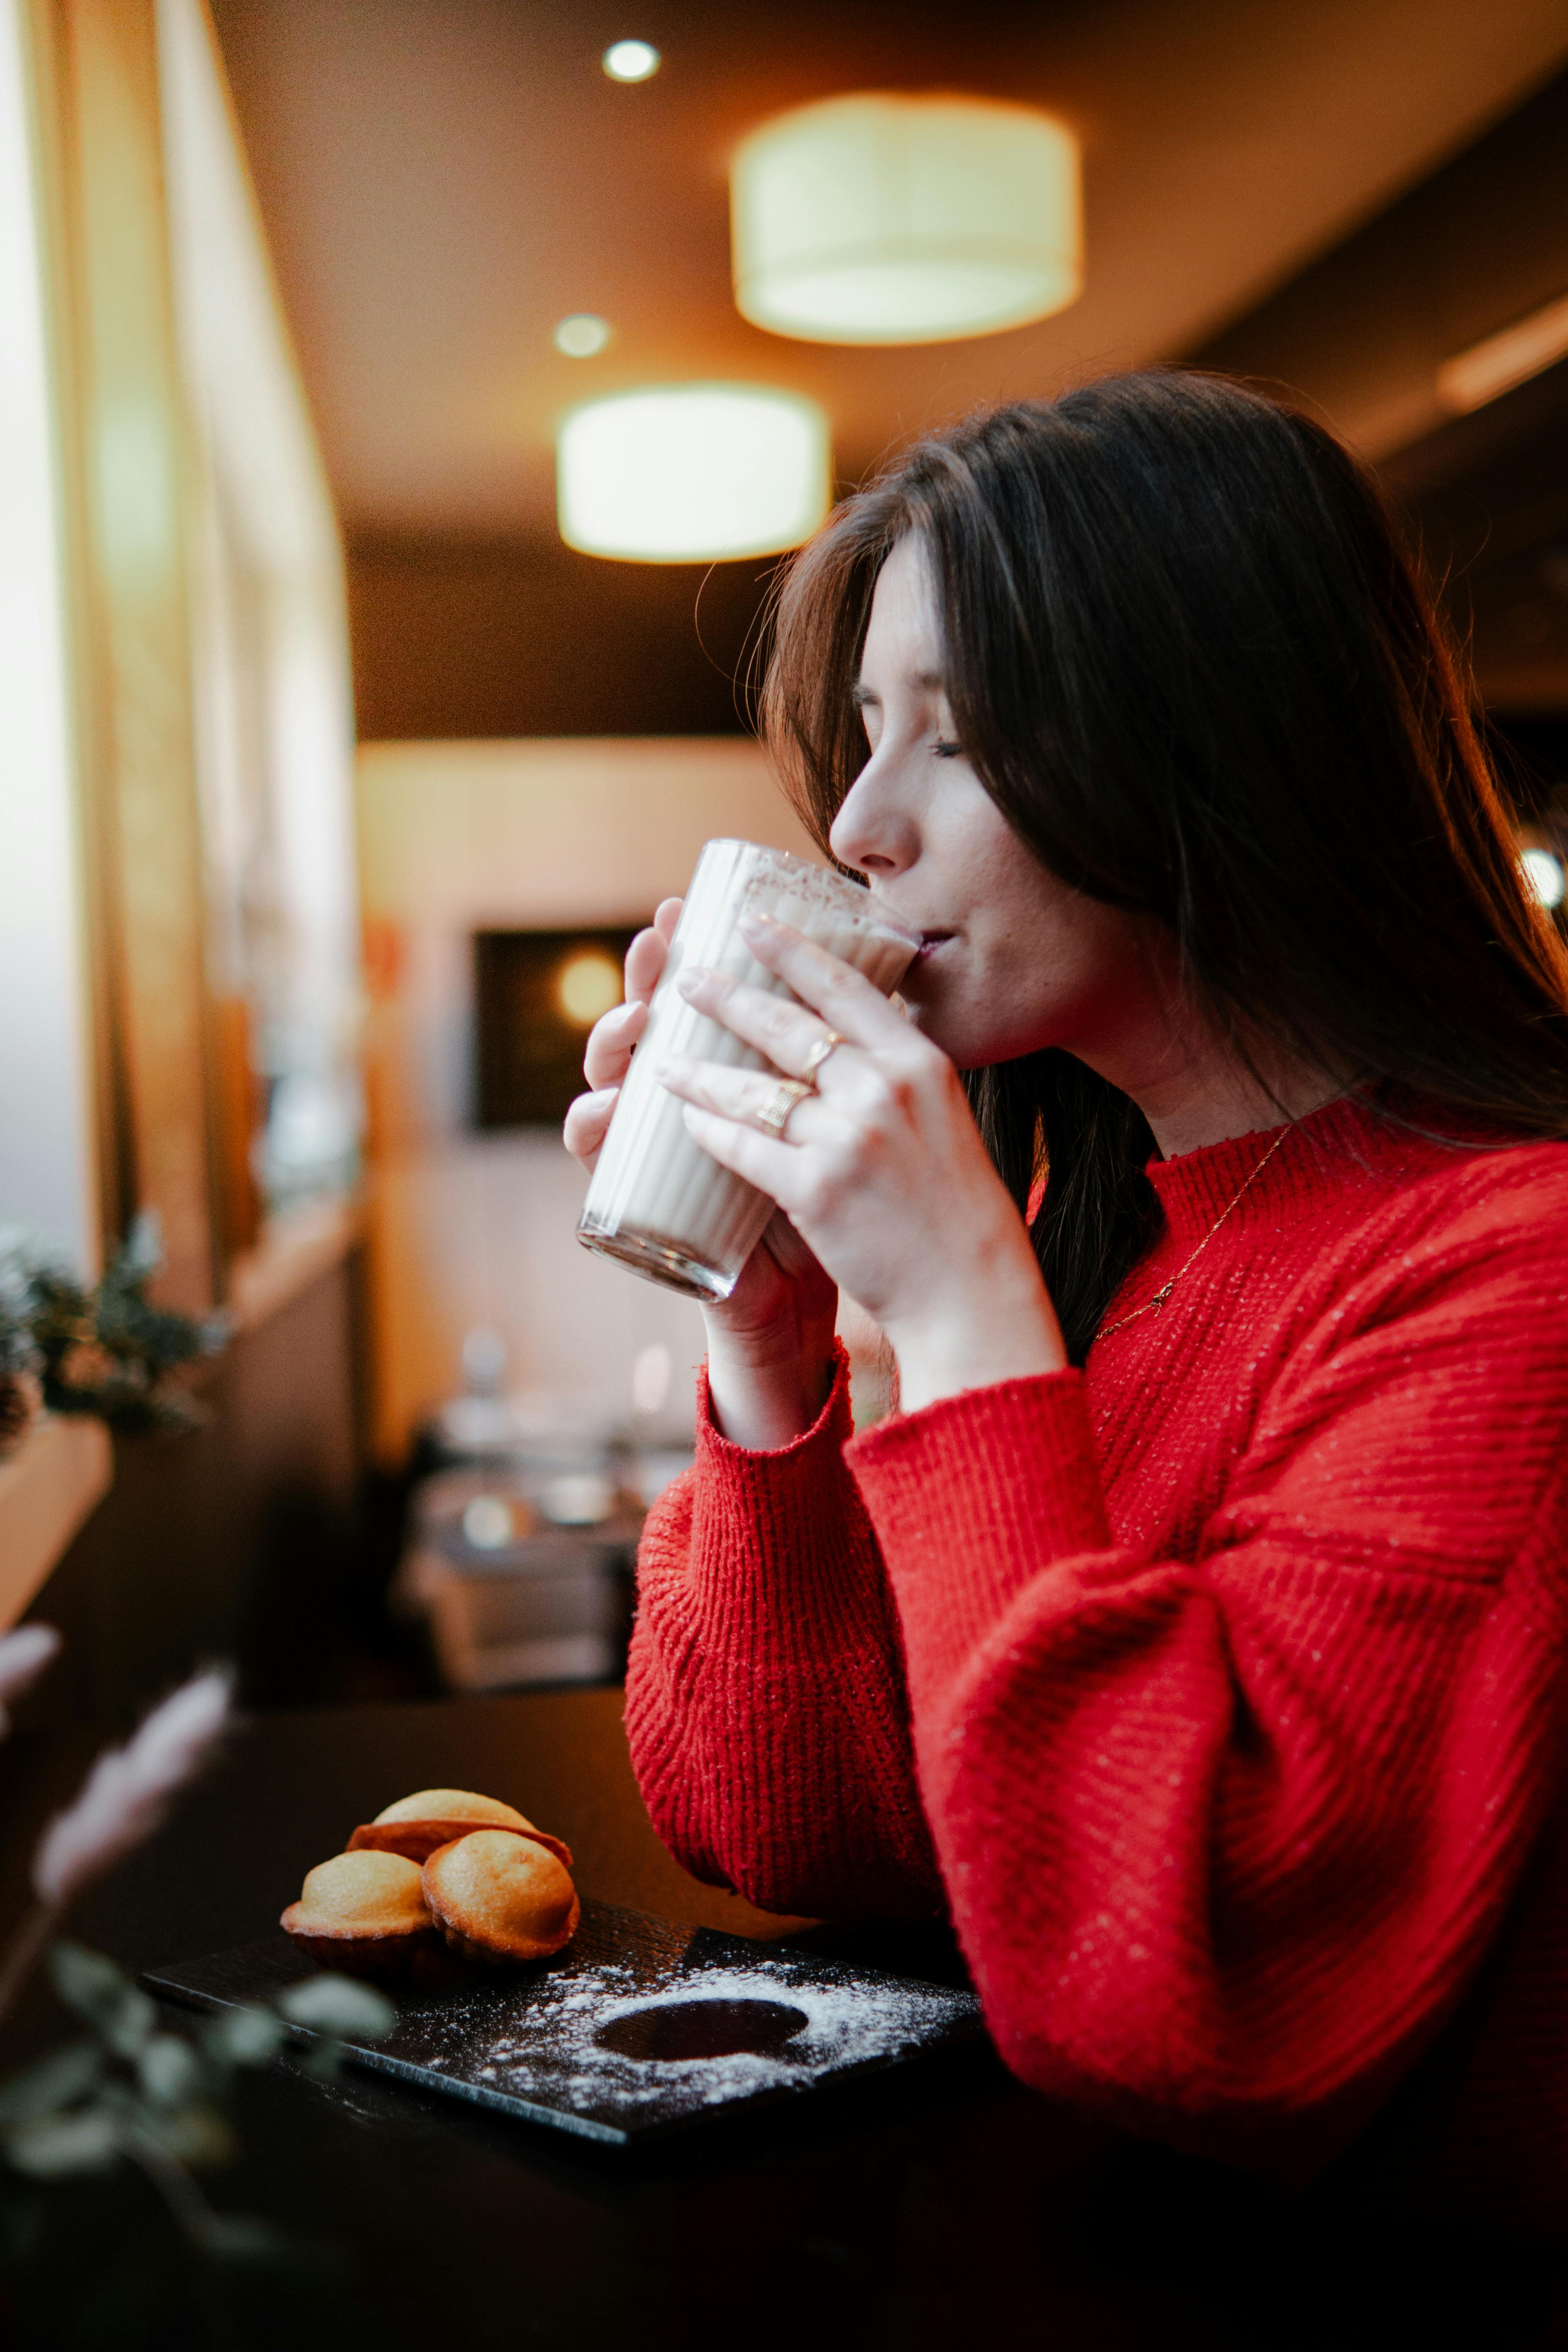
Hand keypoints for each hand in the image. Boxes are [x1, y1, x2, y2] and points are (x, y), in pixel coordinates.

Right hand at [564, 900, 838, 1448]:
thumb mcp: (841, 1127)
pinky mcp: (640, 1193)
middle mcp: (686, 1098)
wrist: (811, 1301)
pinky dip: (595, 1127)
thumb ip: (840, 1070)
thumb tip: (883, 985)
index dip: (691, 949)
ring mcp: (657, 1143)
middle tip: (656, 942)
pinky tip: (600, 1106)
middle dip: (648, 975)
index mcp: (733, 1073)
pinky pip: (602, 1155)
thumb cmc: (833, 1209)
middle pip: (652, 1019)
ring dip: (615, 1042)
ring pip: (614, 1076)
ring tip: (633, 1019)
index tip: (690, 903)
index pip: (703, 997)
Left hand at [658, 910, 1066, 1413]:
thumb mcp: (942, 1116)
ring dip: (701, 1073)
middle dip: (727, 999)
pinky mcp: (818, 1190)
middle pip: (788, 1027)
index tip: (750, 923)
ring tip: (664, 1060)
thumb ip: (895, 1074)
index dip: (791, 951)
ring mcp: (850, 1138)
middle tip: (686, 980)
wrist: (970, 1289)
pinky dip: (712, 1131)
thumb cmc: (955, 1207)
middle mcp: (884, 1089)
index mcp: (919, 1062)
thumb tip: (847, 1035)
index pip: (844, 987)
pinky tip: (687, 1119)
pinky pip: (746, 1148)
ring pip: (754, 1090)